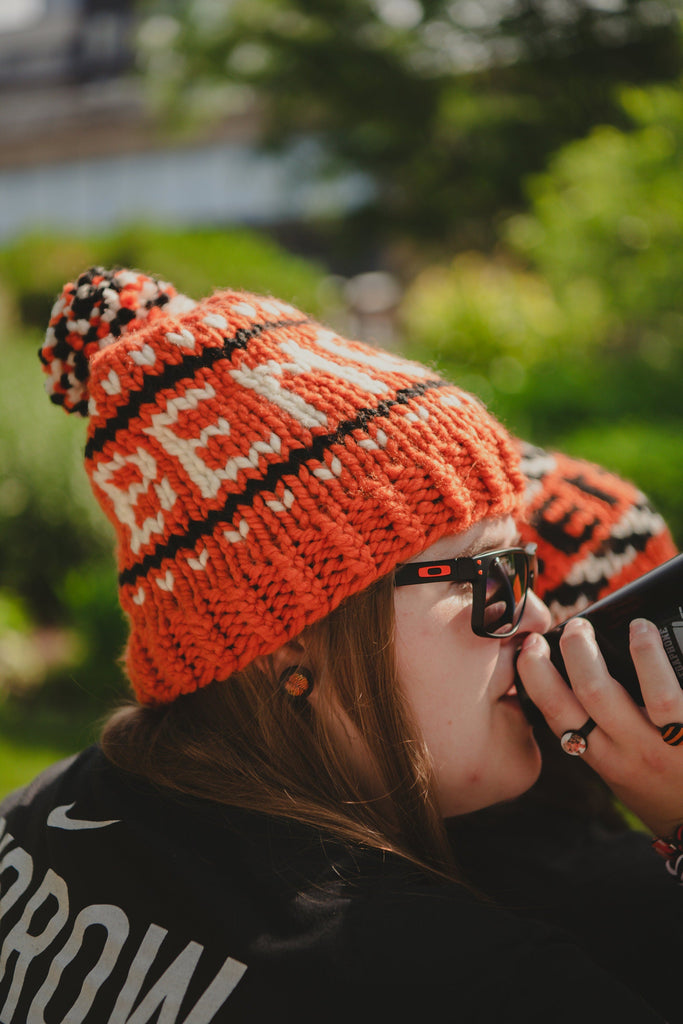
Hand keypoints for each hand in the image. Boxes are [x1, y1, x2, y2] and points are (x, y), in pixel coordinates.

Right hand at [517, 617, 682, 838]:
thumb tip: (588, 674)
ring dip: (600, 653)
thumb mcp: (626, 773)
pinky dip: (650, 658)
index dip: (535, 675)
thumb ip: (606, 734)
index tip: (530, 646)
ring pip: (612, 693)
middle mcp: (626, 753)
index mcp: (603, 758)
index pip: (555, 714)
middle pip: (582, 696)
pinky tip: (646, 633)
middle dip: (571, 653)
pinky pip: (665, 696)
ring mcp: (659, 747)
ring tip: (616, 625)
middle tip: (574, 626)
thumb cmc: (668, 796)